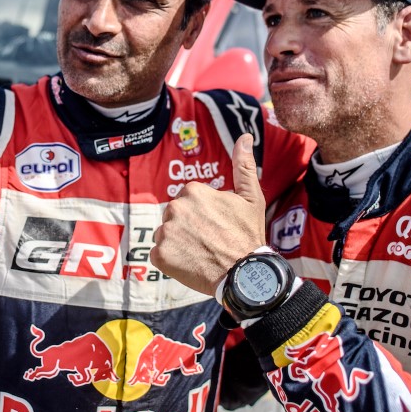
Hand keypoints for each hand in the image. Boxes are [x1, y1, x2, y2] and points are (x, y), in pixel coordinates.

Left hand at [151, 134, 265, 294]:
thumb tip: (245, 137)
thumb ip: (243, 166)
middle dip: (189, 226)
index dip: (203, 213)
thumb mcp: (251, 198)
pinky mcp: (160, 256)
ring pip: (167, 234)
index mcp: (193, 191)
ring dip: (179, 242)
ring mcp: (165, 233)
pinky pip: (159, 254)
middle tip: (209, 240)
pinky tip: (190, 263)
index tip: (217, 225)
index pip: (189, 199)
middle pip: (175, 215)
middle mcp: (175, 208)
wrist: (244, 275)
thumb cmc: (248, 235)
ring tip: (201, 252)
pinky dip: (171, 259)